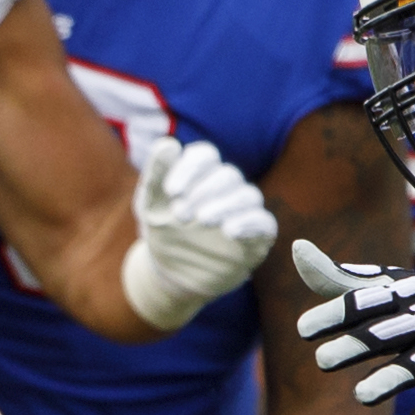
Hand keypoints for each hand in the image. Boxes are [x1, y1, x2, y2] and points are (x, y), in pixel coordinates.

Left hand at [121, 136, 278, 331]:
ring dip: (225, 205)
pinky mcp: (256, 237)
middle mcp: (226, 188)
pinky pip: (264, 222)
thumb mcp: (150, 203)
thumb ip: (156, 173)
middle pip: (227, 175)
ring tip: (202, 220)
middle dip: (203, 191)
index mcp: (202, 174)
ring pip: (248, 195)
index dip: (189, 168)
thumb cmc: (162, 230)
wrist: (169, 271)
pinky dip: (249, 223)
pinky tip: (228, 230)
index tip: (171, 191)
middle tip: (180, 214)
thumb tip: (167, 143)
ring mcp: (243, 211)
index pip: (205, 155)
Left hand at [294, 241, 414, 414]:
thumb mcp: (384, 288)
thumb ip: (338, 278)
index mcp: (401, 297)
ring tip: (361, 395)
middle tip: (321, 362)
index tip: (303, 329)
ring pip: (413, 368)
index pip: (365, 302)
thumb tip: (297, 248)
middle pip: (385, 334)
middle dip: (355, 346)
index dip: (335, 314)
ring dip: (389, 381)